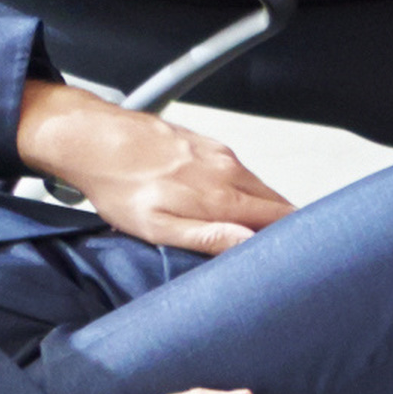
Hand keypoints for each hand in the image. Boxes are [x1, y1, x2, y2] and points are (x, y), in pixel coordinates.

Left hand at [14, 81, 286, 247]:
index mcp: (222, 197)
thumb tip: (251, 245)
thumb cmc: (119, 187)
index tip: (300, 256)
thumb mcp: (157, 226)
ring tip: (256, 231)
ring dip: (264, 207)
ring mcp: (221, 154)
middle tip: (283, 251)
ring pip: (258, 186)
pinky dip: (243, 189)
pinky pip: (239, 171)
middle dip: (285, 225)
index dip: (295, 238)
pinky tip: (226, 201)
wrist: (93, 138)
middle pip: (276, 202)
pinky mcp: (208, 144)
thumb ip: (208, 237)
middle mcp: (230, 171)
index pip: (281, 218)